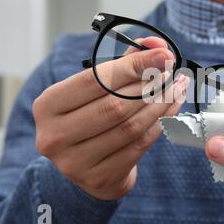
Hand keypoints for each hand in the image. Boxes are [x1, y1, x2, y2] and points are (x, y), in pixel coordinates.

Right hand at [34, 37, 188, 200]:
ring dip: (160, 104)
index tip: (163, 55)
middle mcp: (55, 135)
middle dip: (150, 86)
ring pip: (130, 126)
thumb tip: (158, 46)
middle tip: (171, 74)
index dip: (133, 66)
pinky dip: (161, 124)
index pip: (95, 80)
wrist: (87, 166)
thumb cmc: (91, 117)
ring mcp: (75, 161)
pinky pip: (139, 145)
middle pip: (115, 105)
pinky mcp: (99, 177)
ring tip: (176, 88)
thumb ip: (124, 64)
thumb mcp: (95, 89)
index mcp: (47, 105)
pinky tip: (172, 109)